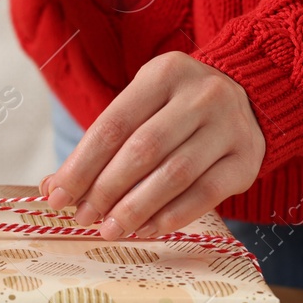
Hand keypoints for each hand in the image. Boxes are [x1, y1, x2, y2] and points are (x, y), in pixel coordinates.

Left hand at [42, 52, 264, 239]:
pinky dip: (171, 216)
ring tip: (110, 229)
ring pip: (175, 175)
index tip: (58, 196)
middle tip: (82, 217)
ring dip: (136, 208)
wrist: (248, 97)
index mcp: (165, 73)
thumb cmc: (177, 108)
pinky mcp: (247, 159)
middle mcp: (202, 95)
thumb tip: (53, 187)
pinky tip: (146, 228)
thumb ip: (102, 143)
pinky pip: (206, 194)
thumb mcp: (142, 105)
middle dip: (106, 189)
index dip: (82, 165)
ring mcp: (229, 126)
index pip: (113, 125)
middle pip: (143, 150)